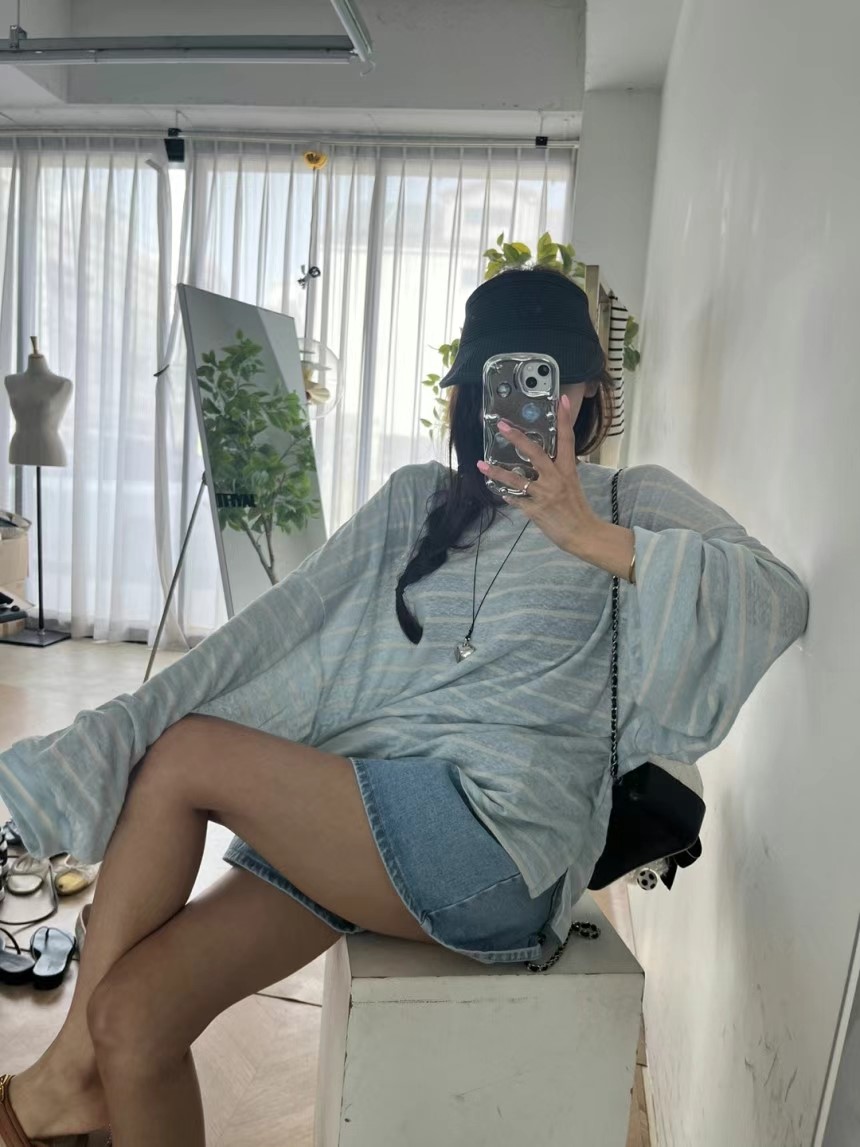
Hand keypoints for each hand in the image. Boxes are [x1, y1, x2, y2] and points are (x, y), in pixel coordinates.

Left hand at [476, 394, 601, 553]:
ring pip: (517, 479)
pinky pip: (516, 500)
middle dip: (517, 438)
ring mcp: (545, 495)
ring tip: (481, 464)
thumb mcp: (572, 484)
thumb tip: (546, 461)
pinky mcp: (536, 510)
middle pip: (535, 453)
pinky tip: (497, 490)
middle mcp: (556, 479)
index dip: (564, 419)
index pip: (567, 439)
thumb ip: (559, 471)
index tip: (561, 399)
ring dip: (497, 472)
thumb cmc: (578, 509)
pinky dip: (506, 495)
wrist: (584, 534)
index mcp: (568, 470)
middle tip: (502, 426)